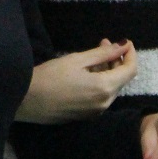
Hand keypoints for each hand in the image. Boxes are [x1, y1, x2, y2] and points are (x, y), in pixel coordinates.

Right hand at [16, 39, 137, 123]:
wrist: (27, 101)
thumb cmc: (50, 76)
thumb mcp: (77, 60)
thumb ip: (103, 53)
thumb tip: (123, 46)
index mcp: (105, 88)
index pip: (130, 70)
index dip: (130, 54)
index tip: (124, 42)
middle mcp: (105, 103)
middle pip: (121, 79)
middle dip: (117, 60)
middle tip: (103, 43)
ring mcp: (95, 111)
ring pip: (111, 88)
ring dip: (107, 70)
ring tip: (92, 55)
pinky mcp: (85, 116)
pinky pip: (100, 96)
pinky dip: (100, 82)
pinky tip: (86, 72)